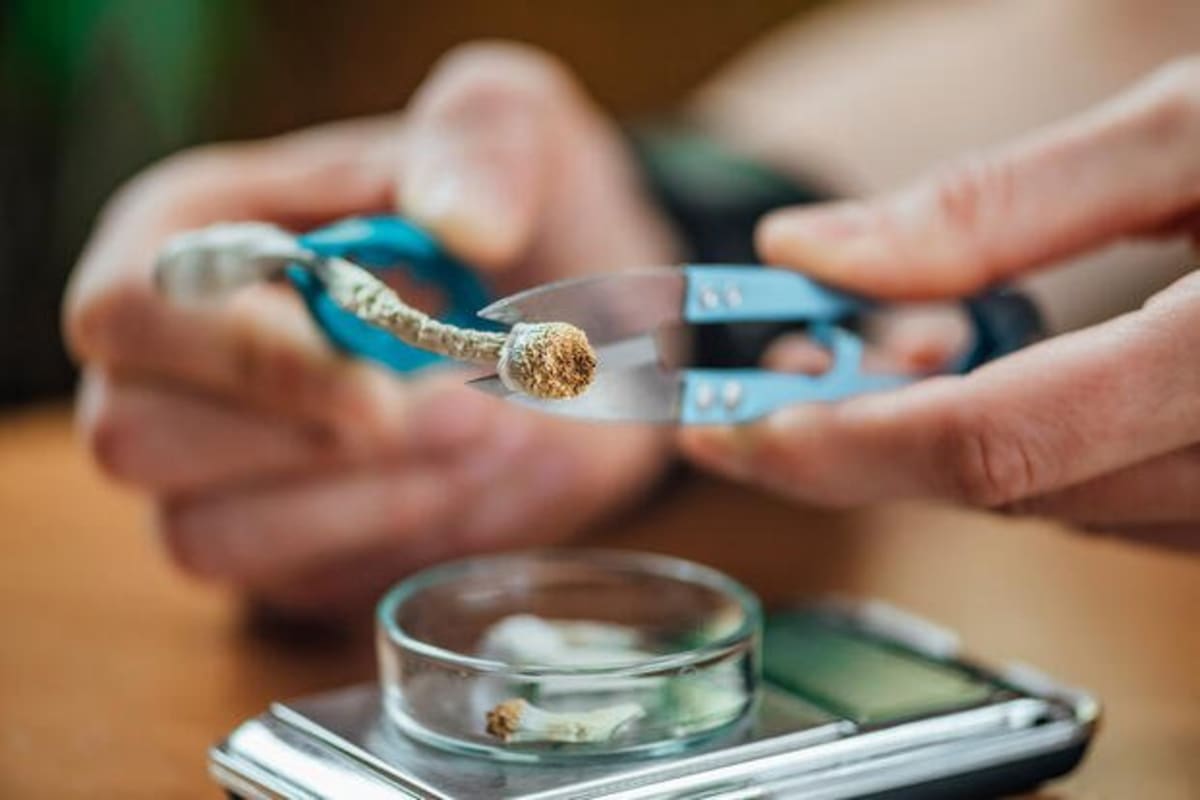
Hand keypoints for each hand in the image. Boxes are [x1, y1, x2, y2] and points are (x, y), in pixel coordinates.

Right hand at [65, 42, 676, 613]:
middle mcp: (179, 360)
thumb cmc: (515, 204)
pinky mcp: (289, 547)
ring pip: (209, 533)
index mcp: (192, 235)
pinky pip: (293, 583)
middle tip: (464, 410)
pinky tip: (475, 480)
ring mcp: (222, 466)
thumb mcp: (511, 128)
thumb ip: (479, 149)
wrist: (579, 313)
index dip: (238, 355)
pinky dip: (391, 540)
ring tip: (490, 436)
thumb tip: (458, 224)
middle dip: (314, 441)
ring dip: (363, 500)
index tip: (375, 382)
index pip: (130, 307)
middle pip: (139, 436)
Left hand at [681, 59, 1199, 551]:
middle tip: (783, 369)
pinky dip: (1030, 455)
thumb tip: (811, 248)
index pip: (991, 445)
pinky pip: (1117, 503)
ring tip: (884, 359)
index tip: (727, 429)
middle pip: (1013, 490)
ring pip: (1060, 508)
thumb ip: (995, 205)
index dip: (838, 443)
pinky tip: (994, 387)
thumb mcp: (1186, 128)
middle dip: (871, 442)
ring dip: (946, 448)